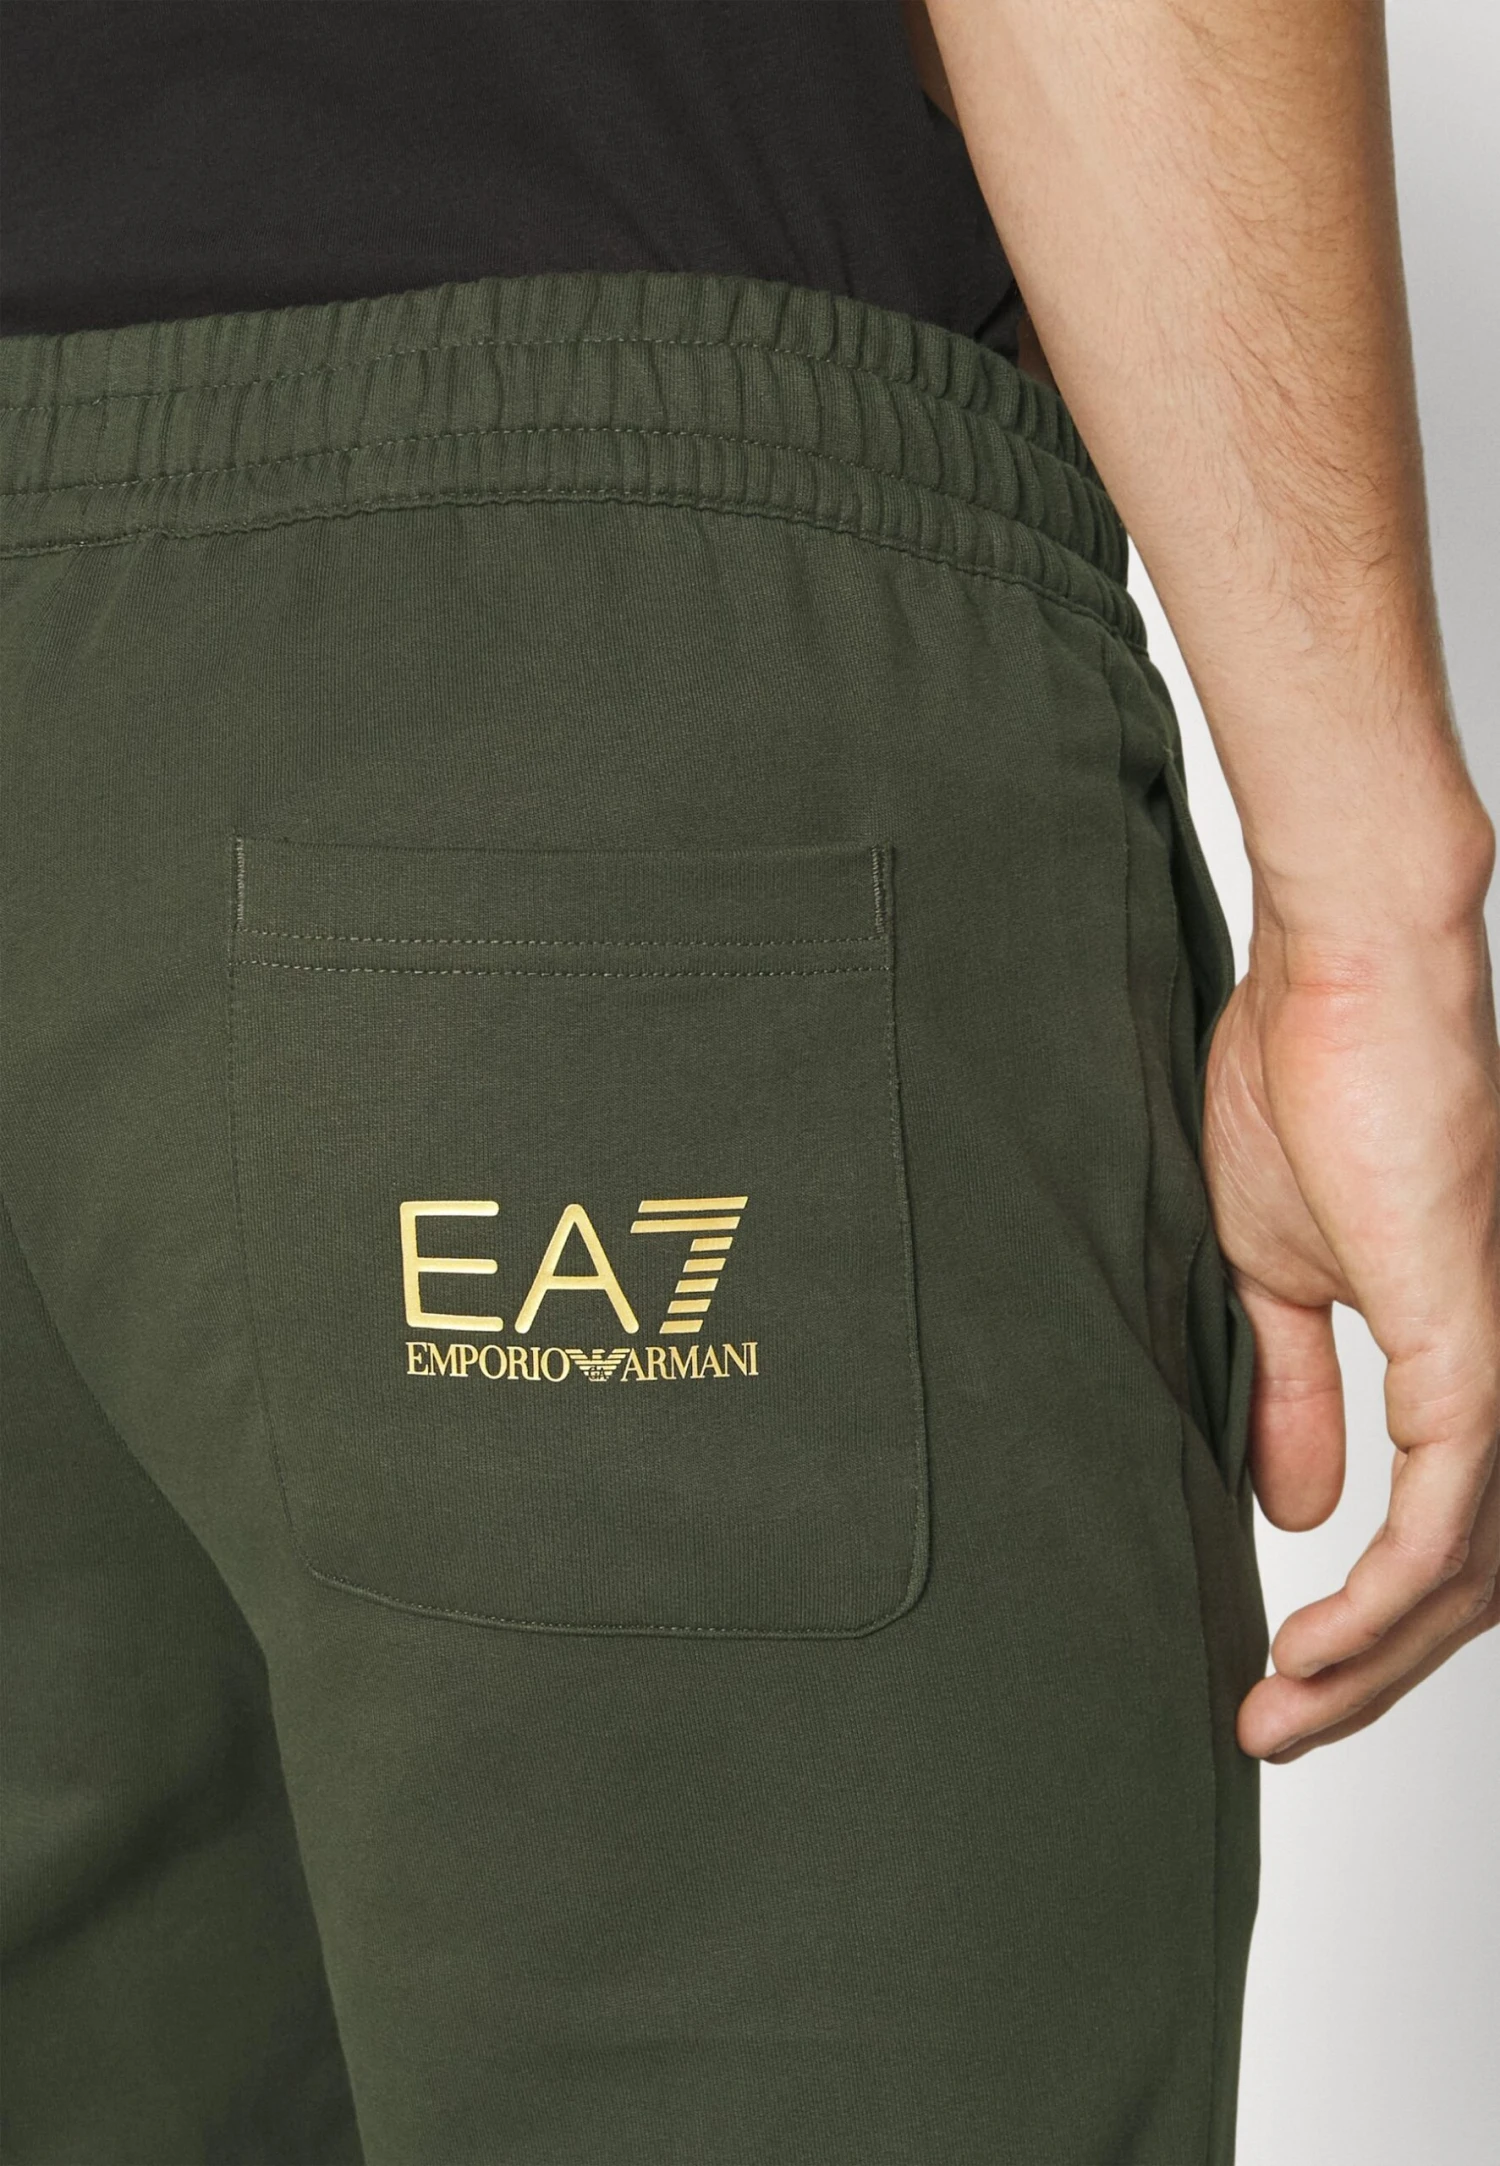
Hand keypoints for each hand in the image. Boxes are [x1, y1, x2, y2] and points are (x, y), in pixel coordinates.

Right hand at [1202, 889, 1499, 1760]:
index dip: (1368, 1623)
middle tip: (1270, 1729)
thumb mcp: (1274, 1276)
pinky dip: (1383, 1607)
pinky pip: (1447, 1525)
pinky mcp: (1473, 1350)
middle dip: (1371, 1677)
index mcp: (1456, 1358)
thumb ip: (1294, 1394)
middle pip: (1470, 1584)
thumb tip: (1290, 1508)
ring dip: (1373, 1665)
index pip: (1445, 1536)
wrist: (1337, 977)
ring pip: (1471, 1578)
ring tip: (1275, 1712)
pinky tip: (1312, 1647)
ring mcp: (1495, 1366)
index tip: (1272, 1671)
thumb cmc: (1307, 1084)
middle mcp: (1498, 1377)